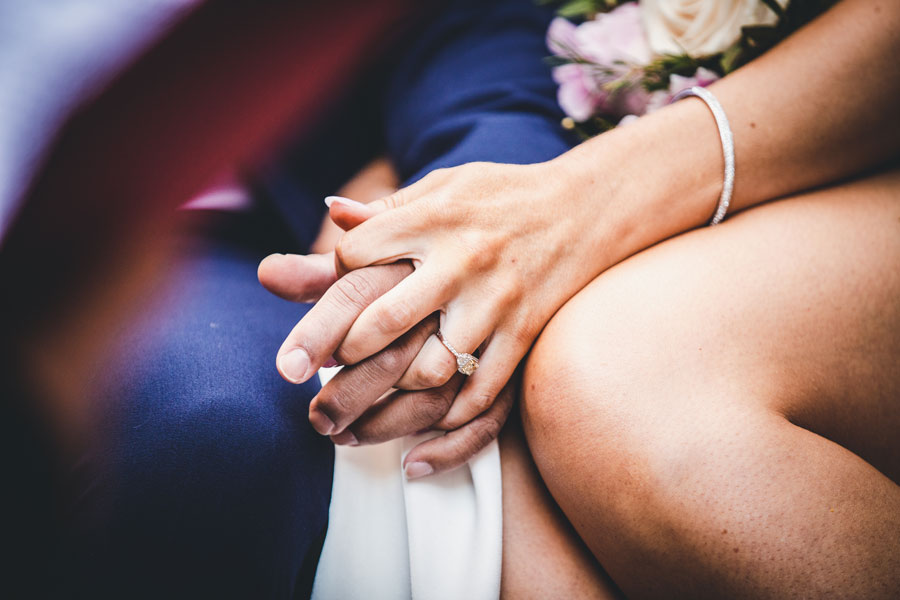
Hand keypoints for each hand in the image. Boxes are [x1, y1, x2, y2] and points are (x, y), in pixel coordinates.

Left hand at [327, 160, 615, 433]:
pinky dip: (452, 413)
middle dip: (345, 349)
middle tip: (329, 362)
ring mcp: (495, 302)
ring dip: (397, 386)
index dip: (336, 273)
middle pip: (383, 321)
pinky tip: (430, 415)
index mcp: (433, 218)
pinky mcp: (523, 332)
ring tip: (383, 383)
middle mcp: (461, 261)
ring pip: (431, 368)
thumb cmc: (501, 195)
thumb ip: (388, 207)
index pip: (355, 256)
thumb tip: (331, 212)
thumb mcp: (444, 186)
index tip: (338, 285)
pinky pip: (483, 390)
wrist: (585, 208)